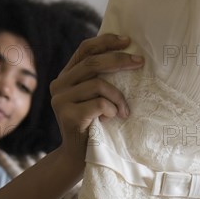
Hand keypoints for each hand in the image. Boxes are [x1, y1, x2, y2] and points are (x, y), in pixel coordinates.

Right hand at [49, 34, 144, 160]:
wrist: (79, 157)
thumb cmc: (93, 127)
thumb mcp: (94, 99)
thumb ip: (98, 80)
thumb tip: (125, 55)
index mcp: (65, 77)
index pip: (84, 49)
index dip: (106, 42)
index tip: (127, 41)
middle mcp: (59, 85)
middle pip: (92, 63)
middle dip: (119, 60)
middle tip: (140, 63)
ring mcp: (61, 100)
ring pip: (97, 84)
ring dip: (118, 96)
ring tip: (125, 111)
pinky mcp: (68, 115)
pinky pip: (99, 103)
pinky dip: (112, 109)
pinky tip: (112, 118)